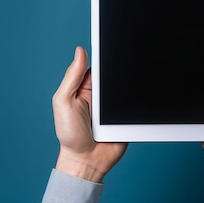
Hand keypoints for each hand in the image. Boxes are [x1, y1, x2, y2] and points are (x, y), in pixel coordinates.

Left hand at [52, 47, 127, 182]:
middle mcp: (103, 93)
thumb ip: (72, 77)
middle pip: (117, 73)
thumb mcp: (63, 101)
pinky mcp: (129, 117)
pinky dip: (140, 101)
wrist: (85, 161)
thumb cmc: (69, 133)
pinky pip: (138, 104)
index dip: (105, 52)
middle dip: (121, 69)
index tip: (113, 41)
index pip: (99, 63)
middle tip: (117, 74)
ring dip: (130, 86)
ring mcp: (116, 105)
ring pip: (129, 87)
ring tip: (122, 93)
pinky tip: (136, 100)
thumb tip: (80, 51)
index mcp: (86, 85)